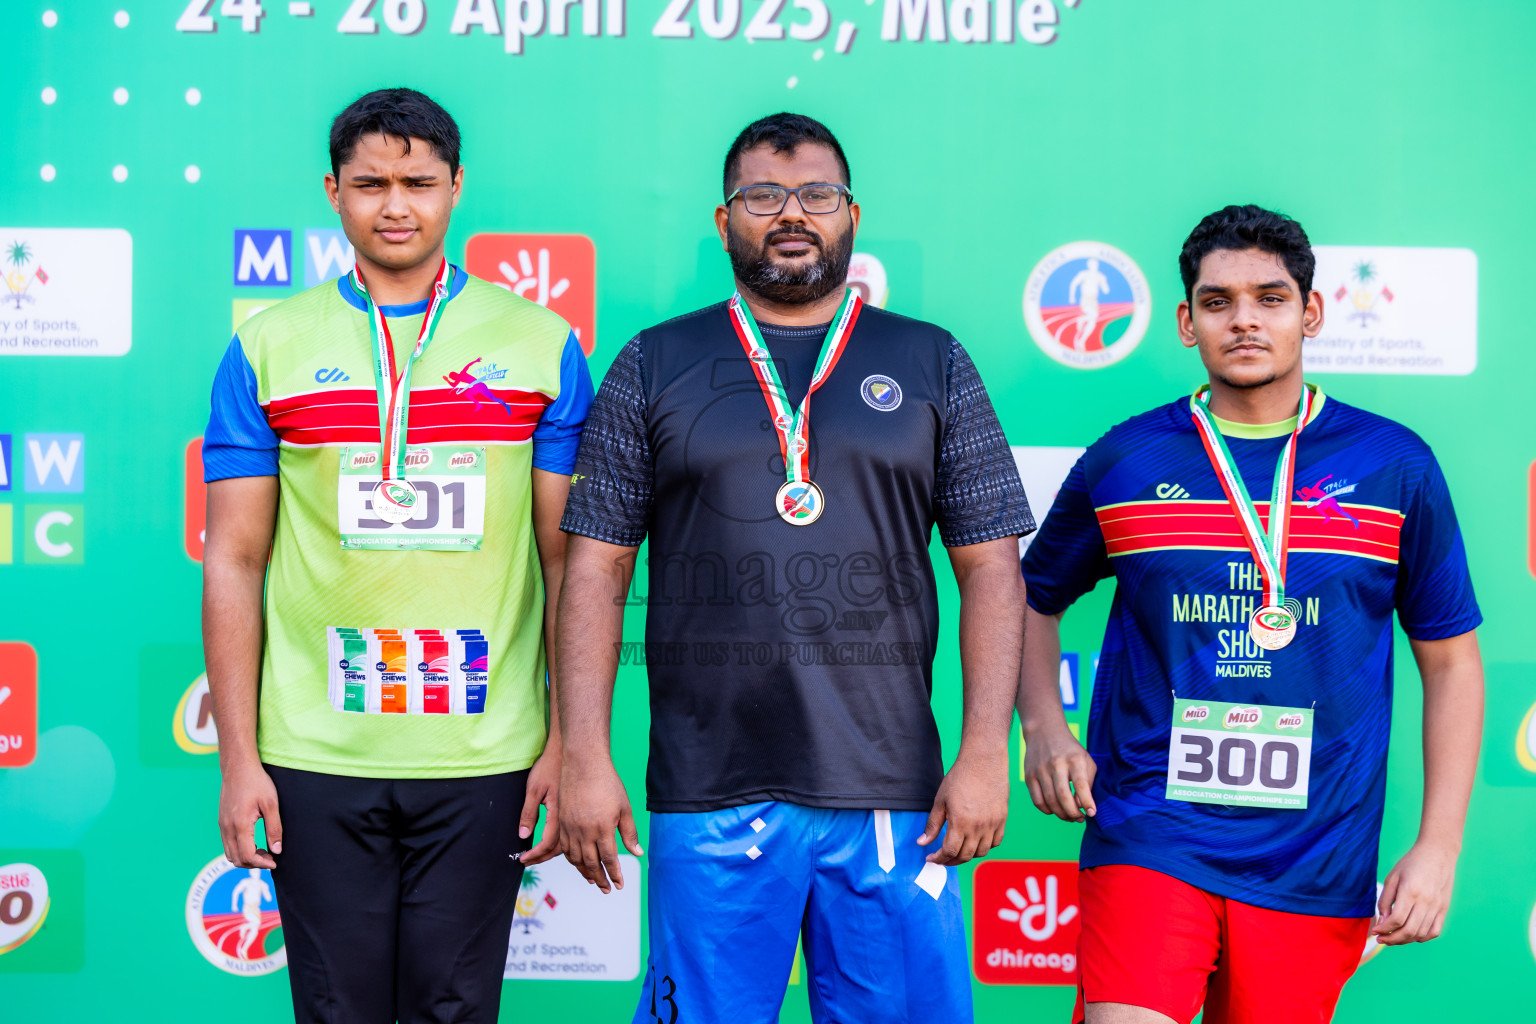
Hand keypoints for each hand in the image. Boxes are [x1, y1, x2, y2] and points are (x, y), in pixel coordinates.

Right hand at [219, 761, 281, 868]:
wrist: (238, 767)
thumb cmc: (257, 782)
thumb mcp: (271, 804)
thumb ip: (274, 828)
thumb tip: (277, 850)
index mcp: (240, 825)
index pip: (247, 855)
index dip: (261, 863)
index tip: (274, 862)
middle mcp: (227, 828)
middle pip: (236, 859)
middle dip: (254, 863)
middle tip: (270, 857)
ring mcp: (222, 825)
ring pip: (230, 853)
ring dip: (245, 857)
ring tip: (263, 850)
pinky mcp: (221, 821)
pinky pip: (227, 844)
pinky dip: (239, 849)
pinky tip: (253, 842)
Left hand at [518, 744, 562, 864]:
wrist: (566, 751)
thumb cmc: (548, 767)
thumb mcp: (533, 789)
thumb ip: (528, 813)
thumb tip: (523, 835)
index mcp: (559, 814)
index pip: (547, 843)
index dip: (535, 854)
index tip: (523, 859)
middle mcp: (569, 817)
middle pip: (559, 848)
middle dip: (543, 858)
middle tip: (528, 862)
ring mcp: (573, 814)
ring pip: (568, 842)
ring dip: (554, 853)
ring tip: (541, 858)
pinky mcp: (574, 810)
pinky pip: (570, 833)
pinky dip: (562, 844)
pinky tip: (556, 846)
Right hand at [556, 759, 642, 892]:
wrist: (583, 764)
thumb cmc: (608, 783)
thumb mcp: (624, 807)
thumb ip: (629, 833)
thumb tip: (637, 853)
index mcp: (603, 828)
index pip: (609, 859)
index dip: (615, 874)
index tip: (619, 885)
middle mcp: (584, 831)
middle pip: (591, 863)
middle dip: (601, 879)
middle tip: (607, 889)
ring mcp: (570, 827)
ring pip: (576, 859)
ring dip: (585, 872)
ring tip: (594, 880)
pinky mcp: (561, 822)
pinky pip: (564, 848)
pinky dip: (572, 860)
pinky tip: (578, 863)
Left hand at [918, 747, 1007, 865]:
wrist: (983, 761)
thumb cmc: (960, 778)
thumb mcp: (940, 800)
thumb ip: (932, 824)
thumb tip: (922, 843)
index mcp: (960, 822)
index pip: (950, 851)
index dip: (939, 859)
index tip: (931, 858)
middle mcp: (978, 827)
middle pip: (965, 856)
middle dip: (951, 861)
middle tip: (942, 858)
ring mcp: (993, 824)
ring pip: (981, 852)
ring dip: (968, 856)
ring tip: (958, 851)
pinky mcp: (1002, 819)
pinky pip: (996, 842)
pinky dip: (985, 846)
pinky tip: (976, 842)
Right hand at [1023, 723, 1096, 821]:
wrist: (1044, 732)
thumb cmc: (1070, 751)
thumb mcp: (1085, 760)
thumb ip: (1087, 783)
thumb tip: (1082, 806)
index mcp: (1074, 759)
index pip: (1081, 785)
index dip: (1087, 802)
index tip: (1092, 814)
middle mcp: (1056, 764)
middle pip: (1063, 796)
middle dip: (1073, 813)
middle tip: (1080, 818)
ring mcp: (1040, 770)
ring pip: (1050, 801)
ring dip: (1061, 814)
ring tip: (1069, 817)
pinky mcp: (1029, 776)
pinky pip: (1037, 801)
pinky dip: (1047, 810)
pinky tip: (1055, 809)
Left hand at [1374, 839, 1458, 944]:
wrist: (1438, 854)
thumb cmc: (1411, 864)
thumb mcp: (1392, 877)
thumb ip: (1385, 900)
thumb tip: (1382, 922)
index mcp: (1410, 892)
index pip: (1396, 920)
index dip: (1384, 929)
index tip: (1375, 931)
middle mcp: (1426, 902)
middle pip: (1409, 931)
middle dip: (1392, 939)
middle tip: (1380, 940)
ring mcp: (1437, 907)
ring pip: (1421, 934)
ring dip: (1405, 940)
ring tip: (1393, 938)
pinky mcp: (1444, 909)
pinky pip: (1434, 931)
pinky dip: (1422, 938)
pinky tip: (1411, 935)